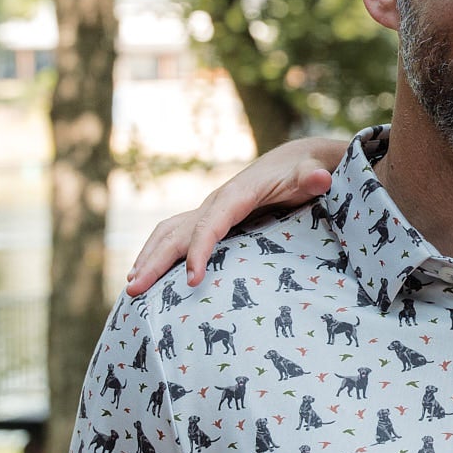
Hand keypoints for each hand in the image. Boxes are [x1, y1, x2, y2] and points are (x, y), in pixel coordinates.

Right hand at [124, 136, 345, 292]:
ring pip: (168, 233)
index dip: (201, 252)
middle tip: (134, 291)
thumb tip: (321, 179)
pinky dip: (156, 252)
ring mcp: (208, 210)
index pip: (211, 226)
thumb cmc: (303, 173)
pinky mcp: (208, 218)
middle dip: (155, 261)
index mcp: (236, 196)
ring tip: (131, 286)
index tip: (193, 281)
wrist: (294, 161)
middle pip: (177, 233)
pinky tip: (145, 272)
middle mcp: (215, 203)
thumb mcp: (312, 174)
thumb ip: (314, 178)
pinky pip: (175, 234)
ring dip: (148, 258)